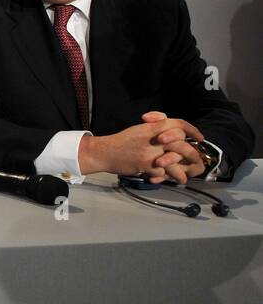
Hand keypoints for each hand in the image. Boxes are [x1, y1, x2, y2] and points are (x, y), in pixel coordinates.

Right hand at [78, 111, 203, 183]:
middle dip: (192, 154)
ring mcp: (150, 152)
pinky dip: (165, 177)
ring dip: (181, 171)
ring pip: (175, 162)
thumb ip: (156, 128)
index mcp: (153, 127)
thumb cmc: (121, 142)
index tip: (200, 137)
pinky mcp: (145, 165)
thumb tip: (175, 133)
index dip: (192, 130)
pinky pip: (162, 173)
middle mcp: (154, 138)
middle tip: (196, 160)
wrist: (104, 152)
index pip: (179, 124)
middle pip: (182, 145)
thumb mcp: (139, 130)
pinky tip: (165, 180)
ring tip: (183, 177)